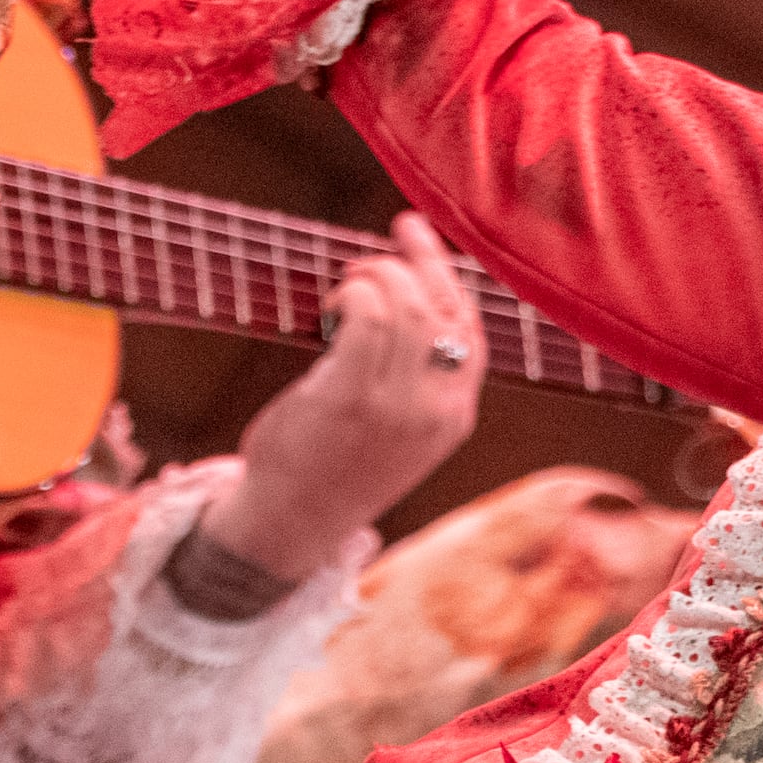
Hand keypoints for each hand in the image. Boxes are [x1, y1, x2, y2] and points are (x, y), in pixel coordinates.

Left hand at [198, 214, 479, 583]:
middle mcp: (435, 410)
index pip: (470, 329)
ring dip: (372, 277)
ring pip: (404, 306)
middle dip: (408, 262)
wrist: (292, 525)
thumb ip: (418, 380)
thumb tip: (409, 303)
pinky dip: (353, 292)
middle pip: (441, 307)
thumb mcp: (400, 431)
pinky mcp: (348, 399)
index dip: (447, 275)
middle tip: (369, 256)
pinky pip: (365, 317)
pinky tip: (334, 305)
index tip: (417, 237)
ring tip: (344, 288)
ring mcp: (395, 406)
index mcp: (455, 416)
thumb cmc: (334, 468)